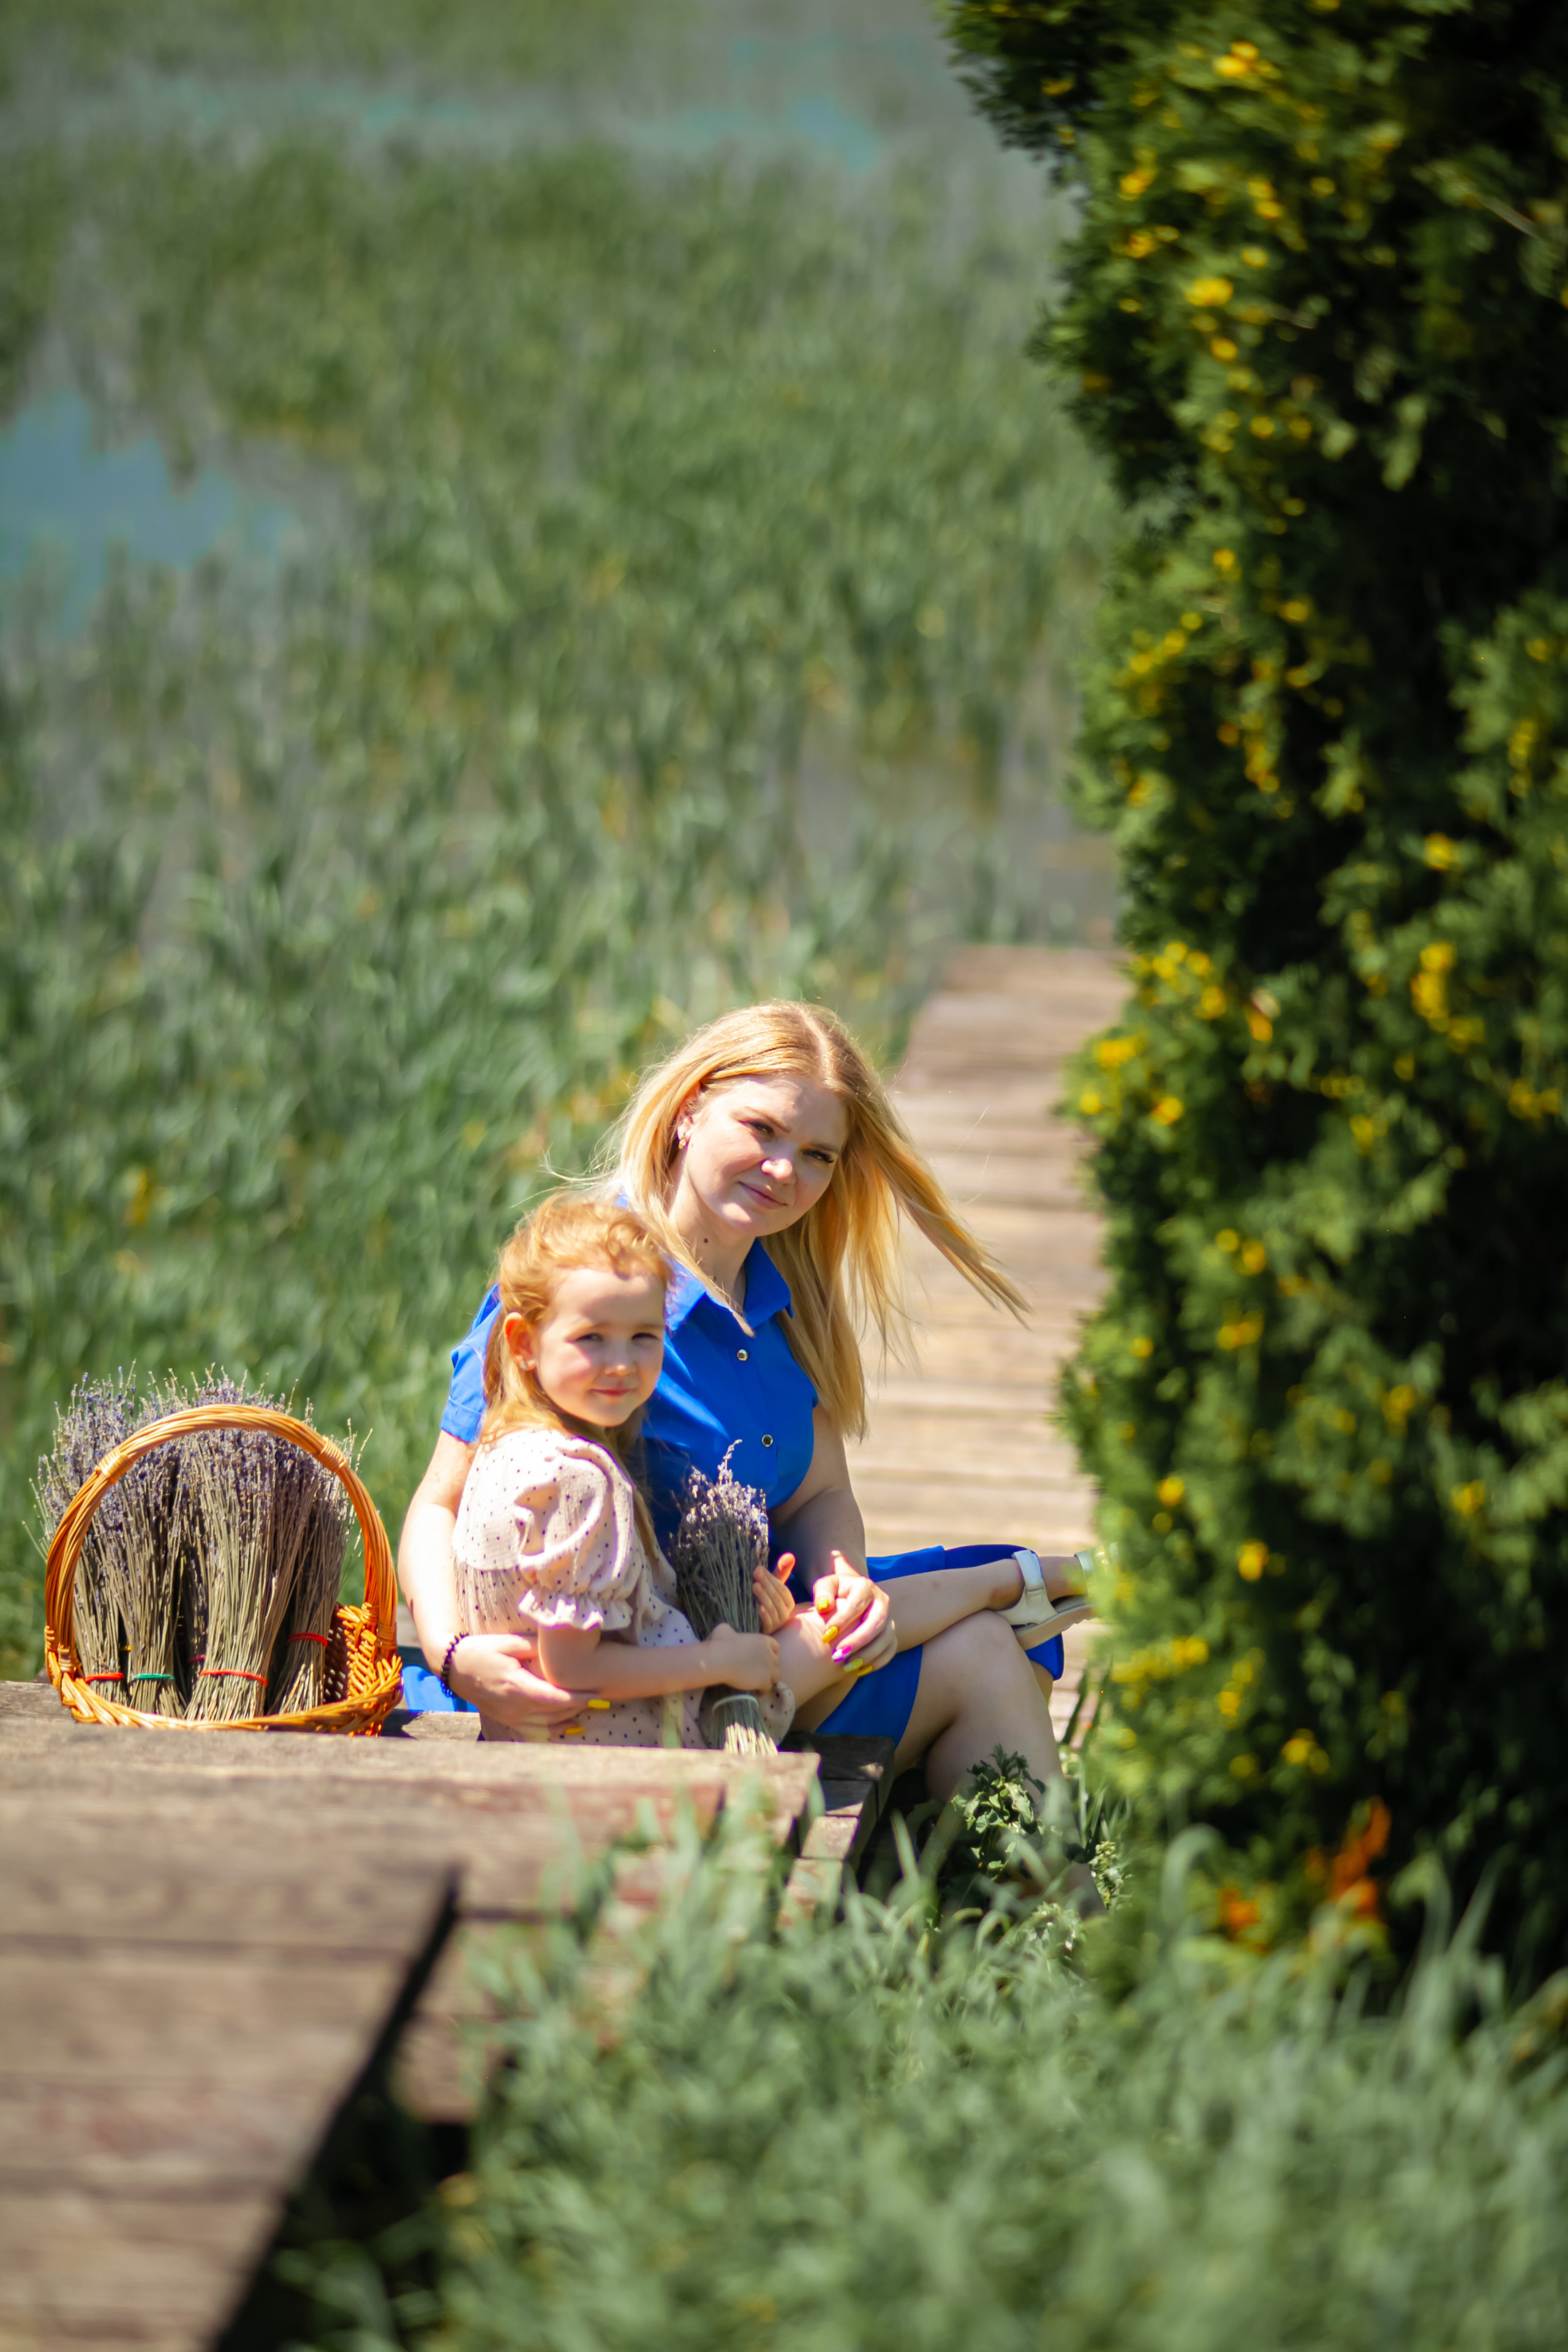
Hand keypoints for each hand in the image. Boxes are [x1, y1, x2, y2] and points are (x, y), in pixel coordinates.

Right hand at [443, 1633, 596, 1727]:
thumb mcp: (508, 1642)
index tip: (597, 1695)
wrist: (455, 1668)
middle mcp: (514, 1707)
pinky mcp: (507, 1721)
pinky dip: (553, 1731)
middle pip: (554, 1713)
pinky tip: (569, 1726)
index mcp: (516, 1687)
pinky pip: (535, 1732)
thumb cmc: (482, 1650)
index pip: (554, 1698)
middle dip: (579, 1707)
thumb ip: (534, 1647)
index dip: (577, 1699)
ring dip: (569, 1719)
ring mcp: (510, 1717)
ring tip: (589, 1710)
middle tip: (602, 1699)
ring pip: (547, 1726)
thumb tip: (560, 1648)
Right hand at [702, 1623, 780, 1693]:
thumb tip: (727, 1631)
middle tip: (760, 1671)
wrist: (721, 1659)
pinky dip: (763, 1690)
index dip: (771, 1652)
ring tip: (760, 1683)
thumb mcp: (725, 1630)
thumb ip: (731, 1631)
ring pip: (776, 1676)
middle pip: (777, 1662)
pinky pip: (768, 1688)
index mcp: (763, 1640)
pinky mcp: (764, 1681)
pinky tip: (756, 1691)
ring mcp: (768, 1668)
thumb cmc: (721, 1643)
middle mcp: (769, 1654)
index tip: (763, 1657)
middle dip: (770, 1666)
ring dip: (769, 1679)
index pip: (776, 1647)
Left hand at [752, 1562, 794, 1634]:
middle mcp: (784, 1614)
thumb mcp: (770, 1586)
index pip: (783, 1590)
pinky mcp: (767, 1632)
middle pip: (778, 1598)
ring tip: (754, 1586)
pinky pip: (768, 1623)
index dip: (772, 1579)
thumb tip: (790, 1555)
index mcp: (787, 1603)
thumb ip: (780, 1572)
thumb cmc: (762, 1601)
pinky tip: (758, 1607)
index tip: (759, 1569)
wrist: (749, 1622)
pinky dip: (764, 1615)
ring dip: (764, 1597)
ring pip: (773, 1609)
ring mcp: (776, 1624)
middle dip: (767, 1585)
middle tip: (756, 1573)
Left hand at [801, 1555, 896, 1673]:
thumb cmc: (833, 1592)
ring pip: (886, 1638)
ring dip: (867, 1654)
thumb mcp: (825, 1587)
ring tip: (846, 1666)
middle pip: (876, 1622)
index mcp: (865, 1587)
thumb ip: (823, 1593)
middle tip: (837, 1655)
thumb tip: (824, 1607)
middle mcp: (882, 1601)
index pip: (857, 1604)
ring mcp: (889, 1618)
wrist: (848, 1595)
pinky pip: (890, 1649)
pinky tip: (859, 1670)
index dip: (842, 1621)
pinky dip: (877, 1662)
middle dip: (857, 1641)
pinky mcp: (891, 1633)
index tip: (826, 1636)